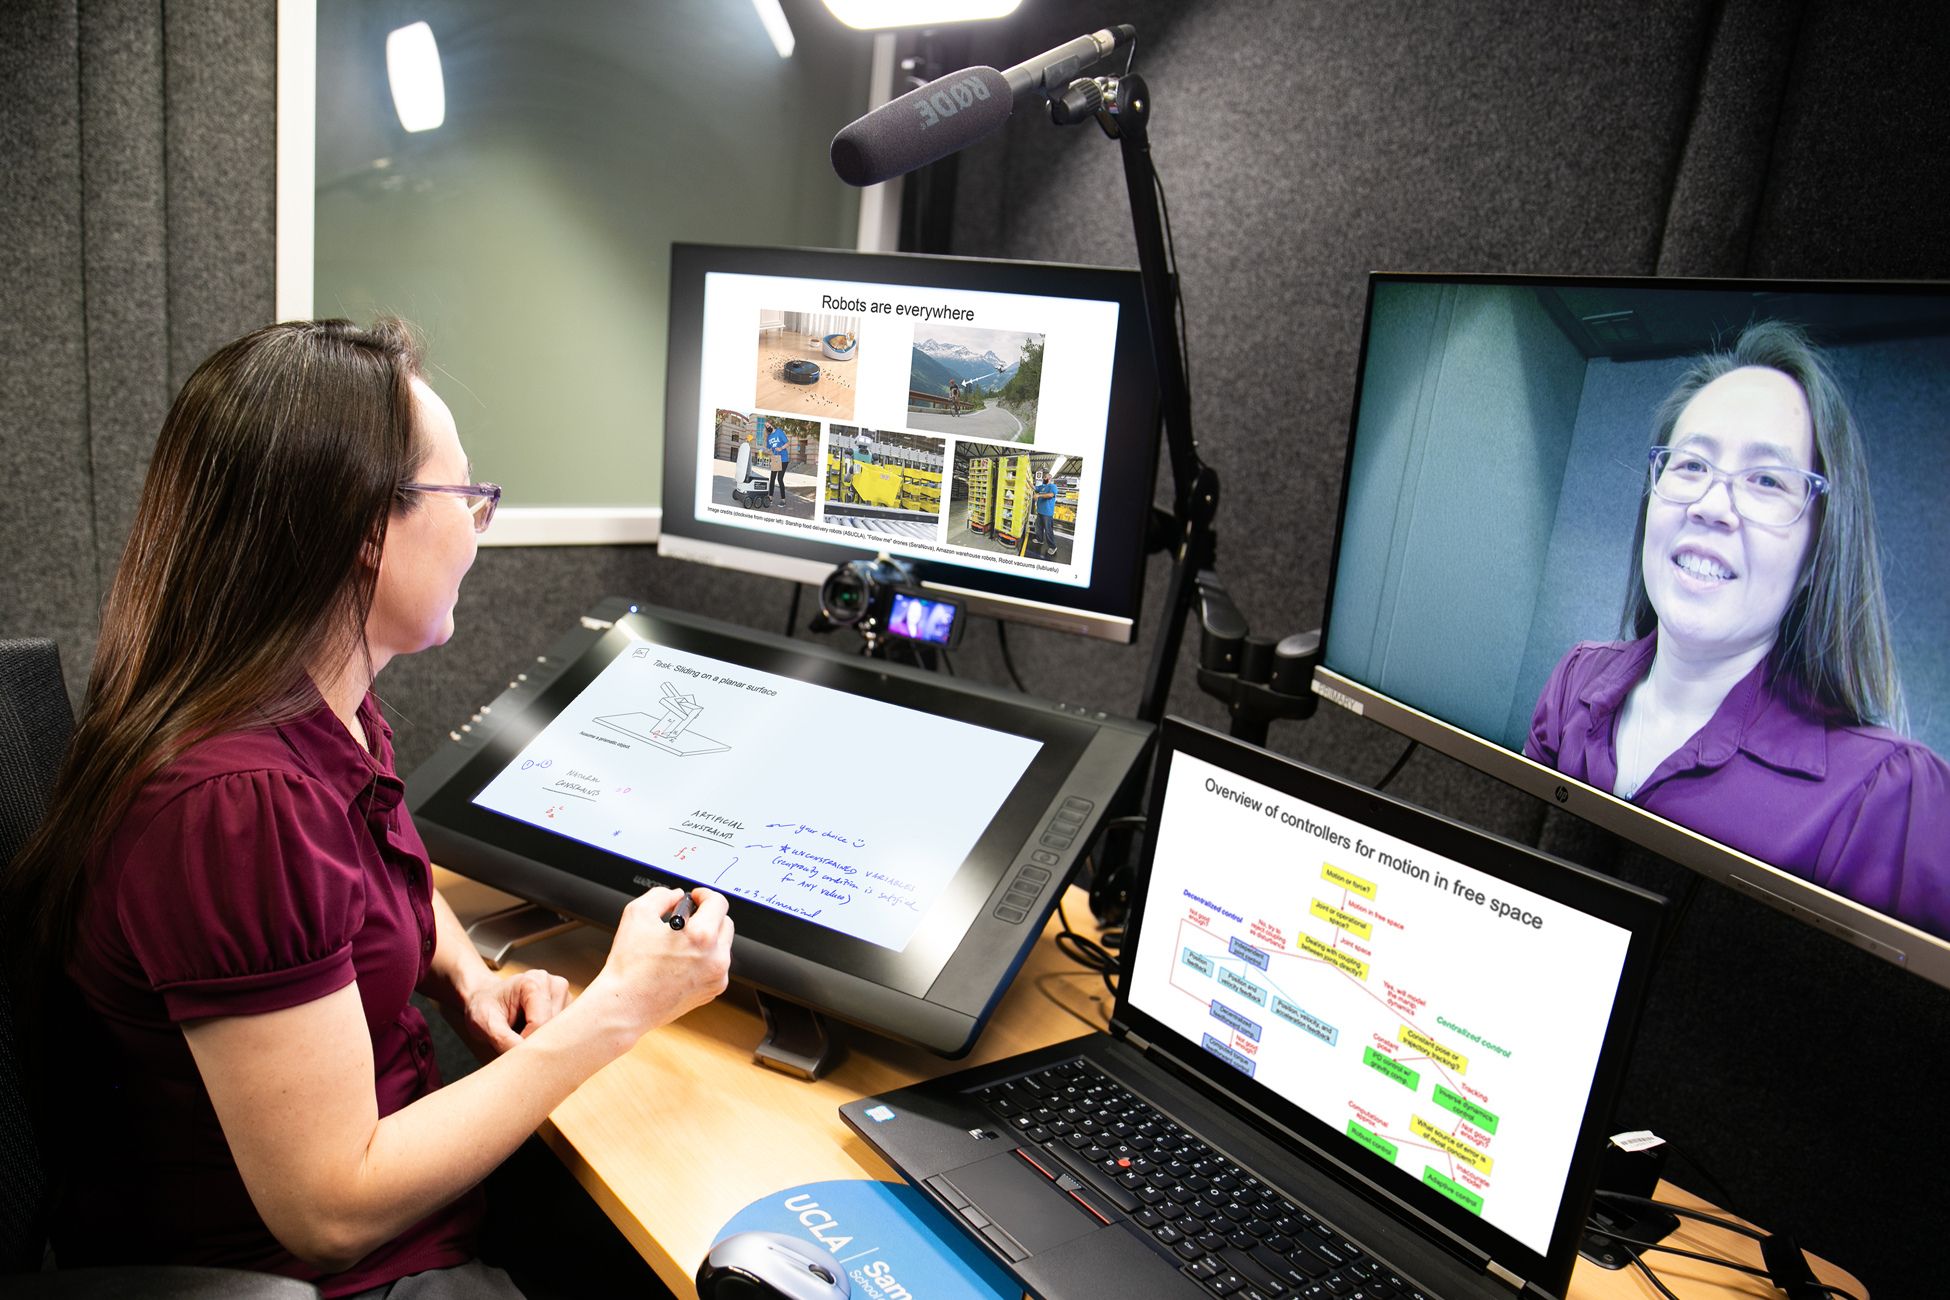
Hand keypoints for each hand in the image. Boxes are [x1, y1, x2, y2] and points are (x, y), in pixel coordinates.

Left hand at [458, 967, 572, 1056]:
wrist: (488, 1000)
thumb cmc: (485, 1008)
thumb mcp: (485, 1024)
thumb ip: (504, 1040)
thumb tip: (525, 1059)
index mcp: (533, 982)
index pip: (540, 1023)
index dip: (526, 1043)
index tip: (510, 1051)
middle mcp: (555, 985)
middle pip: (553, 1028)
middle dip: (536, 1043)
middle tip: (515, 1046)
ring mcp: (565, 996)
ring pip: (561, 1033)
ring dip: (543, 1041)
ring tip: (522, 1034)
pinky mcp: (568, 1008)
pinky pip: (564, 1032)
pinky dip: (548, 1039)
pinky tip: (533, 1033)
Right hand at [583, 887, 733, 1047]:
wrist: (625, 1006)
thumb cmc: (630, 967)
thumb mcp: (638, 914)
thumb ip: (662, 895)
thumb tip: (676, 895)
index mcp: (702, 936)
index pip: (719, 903)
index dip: (705, 894)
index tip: (696, 897)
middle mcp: (716, 958)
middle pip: (725, 922)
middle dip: (708, 916)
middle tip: (687, 918)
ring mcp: (717, 977)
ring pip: (722, 945)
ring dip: (708, 938)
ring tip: (681, 942)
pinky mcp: (713, 990)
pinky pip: (716, 965)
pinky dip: (705, 958)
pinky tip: (682, 961)